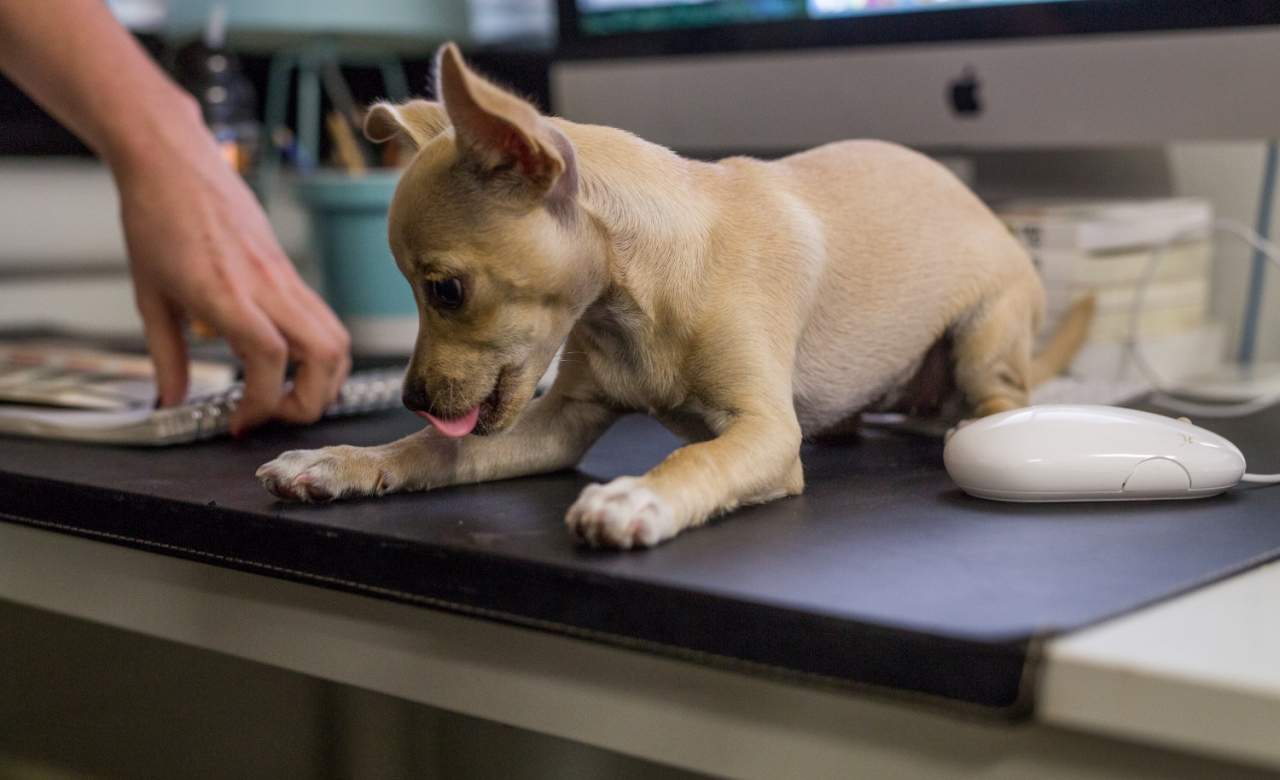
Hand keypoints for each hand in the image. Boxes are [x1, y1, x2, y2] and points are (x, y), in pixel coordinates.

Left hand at [113, 112, 350, 434]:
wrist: (174, 163)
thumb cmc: (156, 220)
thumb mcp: (149, 297)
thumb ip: (166, 356)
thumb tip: (173, 402)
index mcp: (225, 294)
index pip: (269, 359)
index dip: (262, 403)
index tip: (239, 422)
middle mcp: (266, 286)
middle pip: (326, 355)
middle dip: (310, 401)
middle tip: (274, 413)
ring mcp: (285, 278)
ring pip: (338, 340)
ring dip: (325, 379)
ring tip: (287, 392)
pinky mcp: (291, 272)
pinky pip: (324, 320)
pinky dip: (319, 353)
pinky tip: (285, 360)